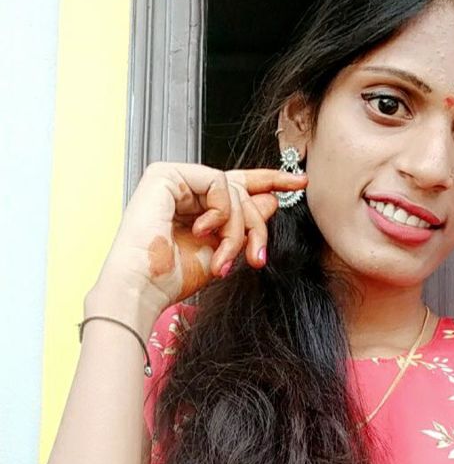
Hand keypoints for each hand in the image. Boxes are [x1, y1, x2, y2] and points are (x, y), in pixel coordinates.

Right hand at [93, 162, 307, 308]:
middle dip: (255, 227)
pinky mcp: (166, 174)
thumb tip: (272, 200)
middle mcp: (185, 189)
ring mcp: (175, 179)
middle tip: (255, 257)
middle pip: (242, 192)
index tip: (299, 183)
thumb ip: (245, 224)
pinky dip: (221, 210)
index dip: (270, 181)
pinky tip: (202, 231)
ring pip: (233, 189)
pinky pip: (217, 181)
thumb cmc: (173, 277)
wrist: (145, 288)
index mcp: (196, 205)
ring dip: (238, 227)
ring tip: (224, 256)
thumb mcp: (223, 250)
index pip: (238, 186)